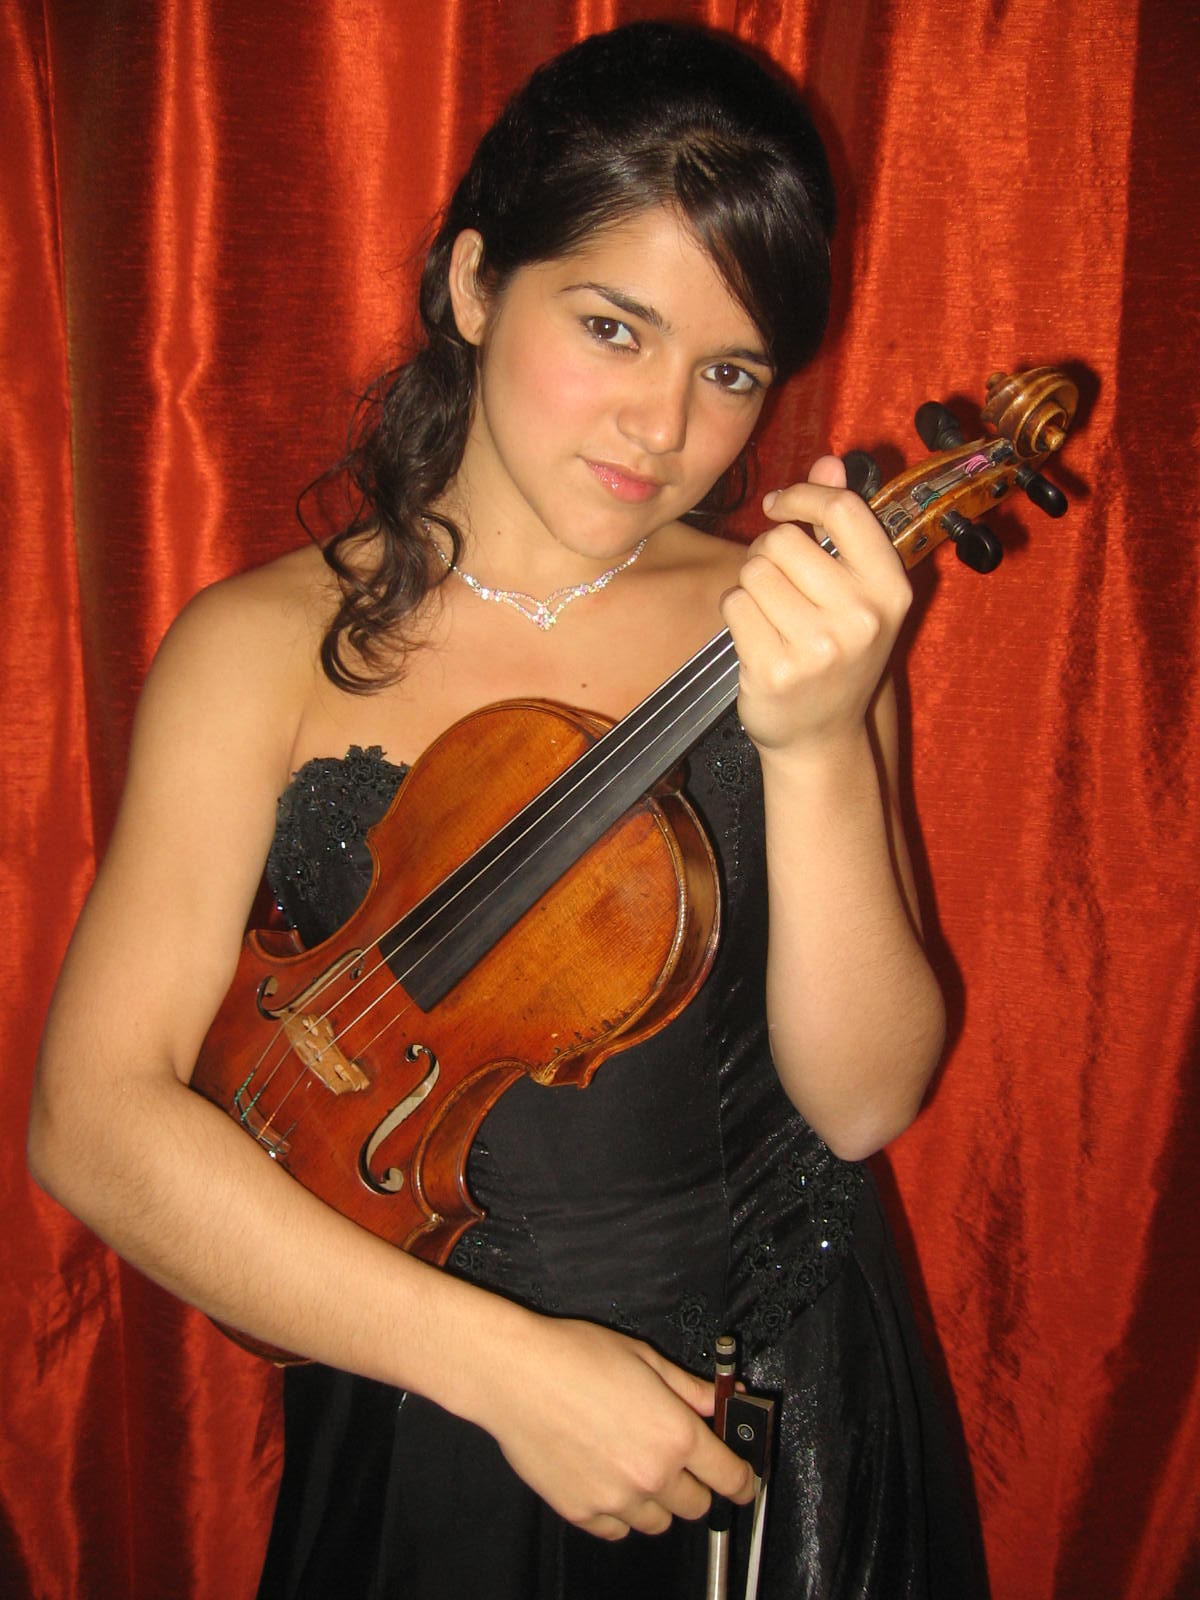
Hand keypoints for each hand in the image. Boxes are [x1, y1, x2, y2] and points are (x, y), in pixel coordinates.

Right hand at [476, 1315, 753, 1540]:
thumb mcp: (645, 1359)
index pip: (730, 1477)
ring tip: (634, 1465)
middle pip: (697, 1506)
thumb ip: (690, 1388)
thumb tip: (723, 1399)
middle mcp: (652, 1475)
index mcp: (676, 1434)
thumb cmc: (576, 1356)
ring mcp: (616, 1500)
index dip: (743, 1482)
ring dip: (657, 1501)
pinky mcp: (582, 1513)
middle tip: (675, 1458)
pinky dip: (619, 1513)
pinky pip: (617, 1531)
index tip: (744, 1483)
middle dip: (695, 1485)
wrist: (516, 1374)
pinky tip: (607, 1479)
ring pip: (658, 1523)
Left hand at [720, 455, 910, 756]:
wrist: (821, 738)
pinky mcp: (774, 670)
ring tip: (772, 616)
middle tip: (782, 588)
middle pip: (783, 541)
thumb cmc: (837, 654)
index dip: (802, 496)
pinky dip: (735, 614)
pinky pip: (733, 605)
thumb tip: (829, 461)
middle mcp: (861, 617)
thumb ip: (843, 525)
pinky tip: (756, 638)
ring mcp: (818, 648)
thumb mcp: (857, 592)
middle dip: (769, 555)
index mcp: (890, 589)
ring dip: (751, 586)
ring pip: (753, 571)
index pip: (843, 511)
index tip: (780, 506)